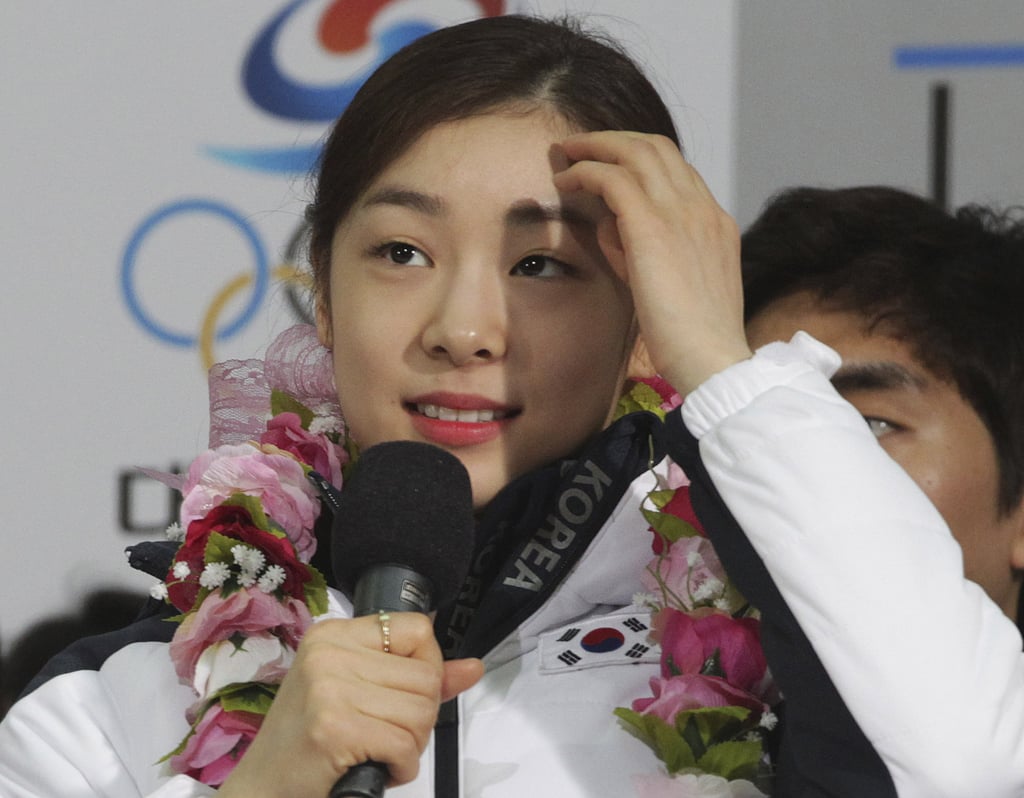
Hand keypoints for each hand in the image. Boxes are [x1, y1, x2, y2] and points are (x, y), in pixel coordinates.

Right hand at [217, 613, 483, 796]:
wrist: (261, 789)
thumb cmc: (310, 743)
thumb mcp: (359, 695)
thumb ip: (417, 677)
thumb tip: (474, 667)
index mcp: (334, 634)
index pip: (418, 630)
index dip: (426, 668)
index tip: (401, 695)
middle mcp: (329, 653)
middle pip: (426, 675)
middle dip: (419, 718)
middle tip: (384, 735)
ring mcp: (329, 688)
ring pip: (421, 711)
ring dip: (411, 746)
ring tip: (377, 752)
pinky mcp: (334, 727)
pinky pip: (405, 744)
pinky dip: (401, 767)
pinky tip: (377, 769)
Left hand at [554, 131, 751, 394]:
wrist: (712, 360)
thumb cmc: (690, 340)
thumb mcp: (672, 287)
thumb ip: (644, 252)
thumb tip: (610, 225)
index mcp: (715, 223)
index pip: (677, 172)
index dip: (639, 161)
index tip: (609, 166)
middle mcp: (702, 208)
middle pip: (657, 148)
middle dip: (614, 140)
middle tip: (581, 147)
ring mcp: (681, 212)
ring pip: (635, 151)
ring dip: (595, 146)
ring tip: (566, 153)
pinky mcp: (652, 226)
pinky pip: (612, 177)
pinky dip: (585, 172)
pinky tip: (564, 183)